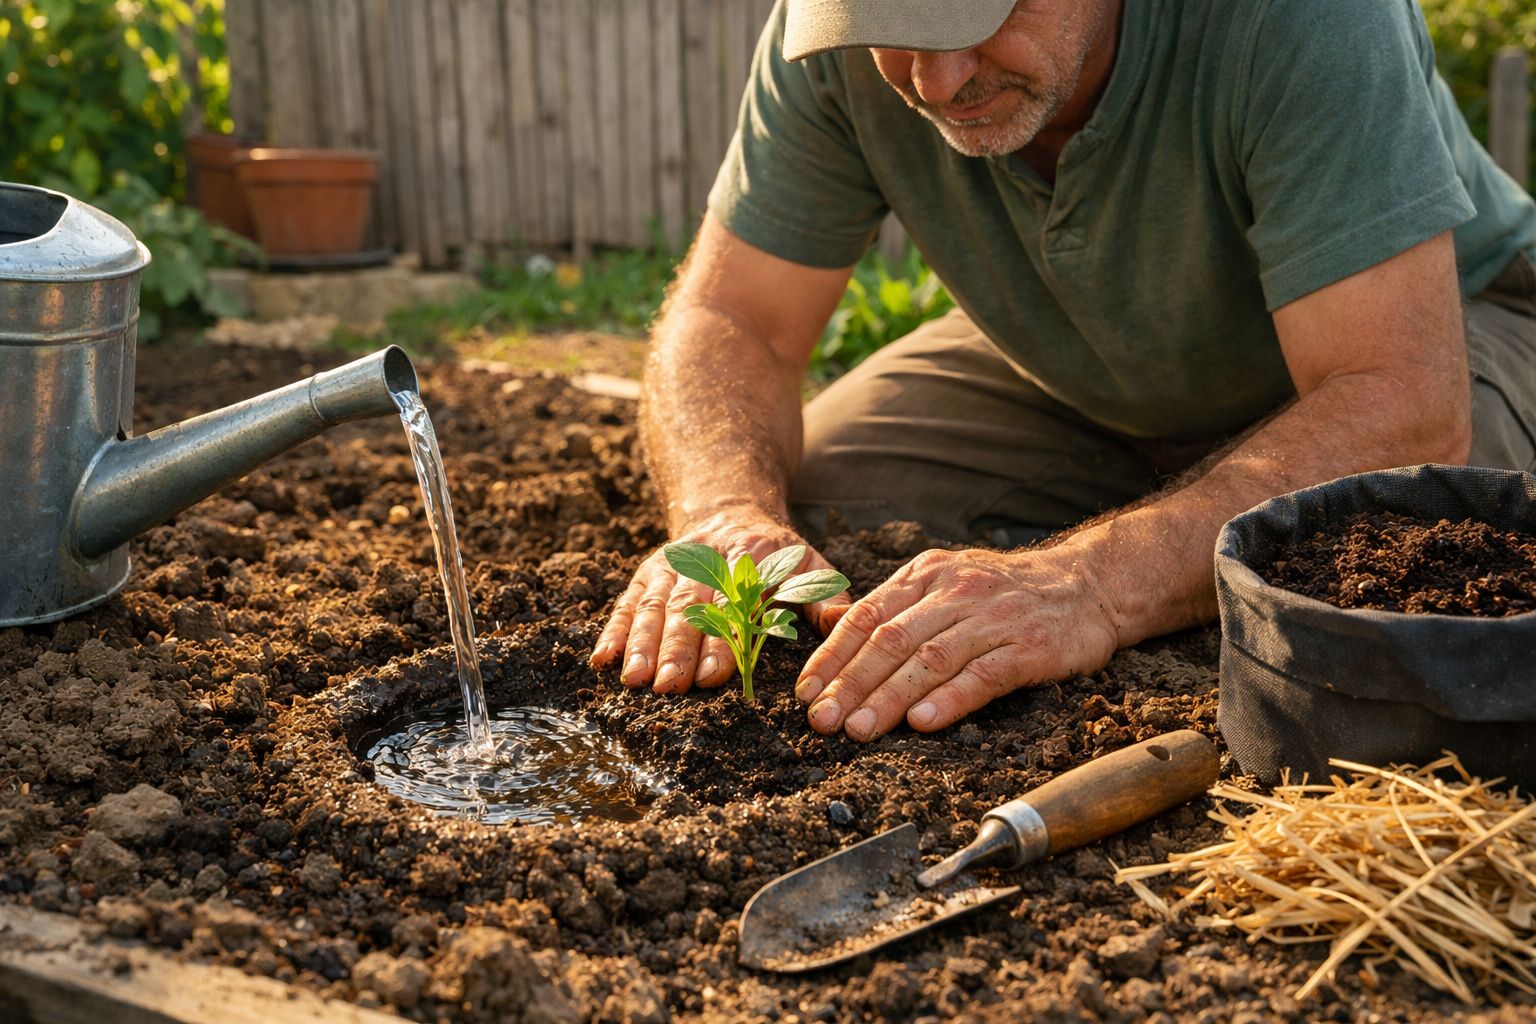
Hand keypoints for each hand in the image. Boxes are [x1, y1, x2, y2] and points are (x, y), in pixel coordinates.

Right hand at [590, 504, 851, 692]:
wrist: (729, 509)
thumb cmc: (776, 554)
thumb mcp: (809, 564)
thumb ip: (824, 595)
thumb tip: (840, 624)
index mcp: (748, 557)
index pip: (733, 602)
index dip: (722, 638)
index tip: (714, 676)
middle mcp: (704, 560)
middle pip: (687, 606)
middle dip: (676, 648)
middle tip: (668, 686)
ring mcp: (670, 566)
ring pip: (652, 605)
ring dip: (641, 644)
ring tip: (634, 681)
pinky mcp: (646, 573)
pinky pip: (627, 603)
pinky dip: (613, 631)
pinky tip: (601, 660)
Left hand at [794, 545, 1122, 740]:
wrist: (1088, 583)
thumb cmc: (1006, 591)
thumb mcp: (944, 581)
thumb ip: (893, 606)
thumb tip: (830, 624)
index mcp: (926, 576)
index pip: (866, 616)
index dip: (832, 656)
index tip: (805, 691)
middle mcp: (955, 592)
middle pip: (891, 640)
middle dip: (850, 683)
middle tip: (823, 720)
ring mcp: (993, 619)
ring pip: (930, 660)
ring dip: (890, 698)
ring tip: (860, 730)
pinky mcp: (1029, 648)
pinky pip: (983, 675)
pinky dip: (950, 700)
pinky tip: (923, 723)